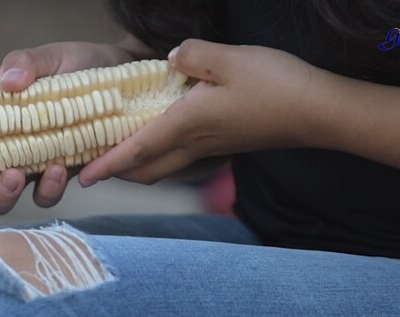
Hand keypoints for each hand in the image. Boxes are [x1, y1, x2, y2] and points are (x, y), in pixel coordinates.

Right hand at [0, 41, 142, 213]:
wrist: (128, 86)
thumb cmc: (80, 67)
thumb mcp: (52, 56)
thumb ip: (26, 62)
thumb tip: (9, 82)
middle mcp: (0, 141)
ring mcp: (28, 164)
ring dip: (0, 193)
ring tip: (16, 173)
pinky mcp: (57, 178)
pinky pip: (43, 197)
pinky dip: (46, 189)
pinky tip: (59, 168)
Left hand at [78, 39, 322, 186]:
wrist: (318, 112)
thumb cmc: (277, 86)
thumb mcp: (231, 58)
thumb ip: (192, 55)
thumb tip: (169, 58)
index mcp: (188, 125)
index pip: (136, 150)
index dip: (106, 164)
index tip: (82, 177)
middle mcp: (195, 144)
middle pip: (146, 170)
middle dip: (116, 171)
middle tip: (93, 162)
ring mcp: (210, 148)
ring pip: (163, 166)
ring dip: (138, 164)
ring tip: (118, 148)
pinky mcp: (223, 143)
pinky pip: (180, 156)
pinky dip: (159, 153)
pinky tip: (159, 131)